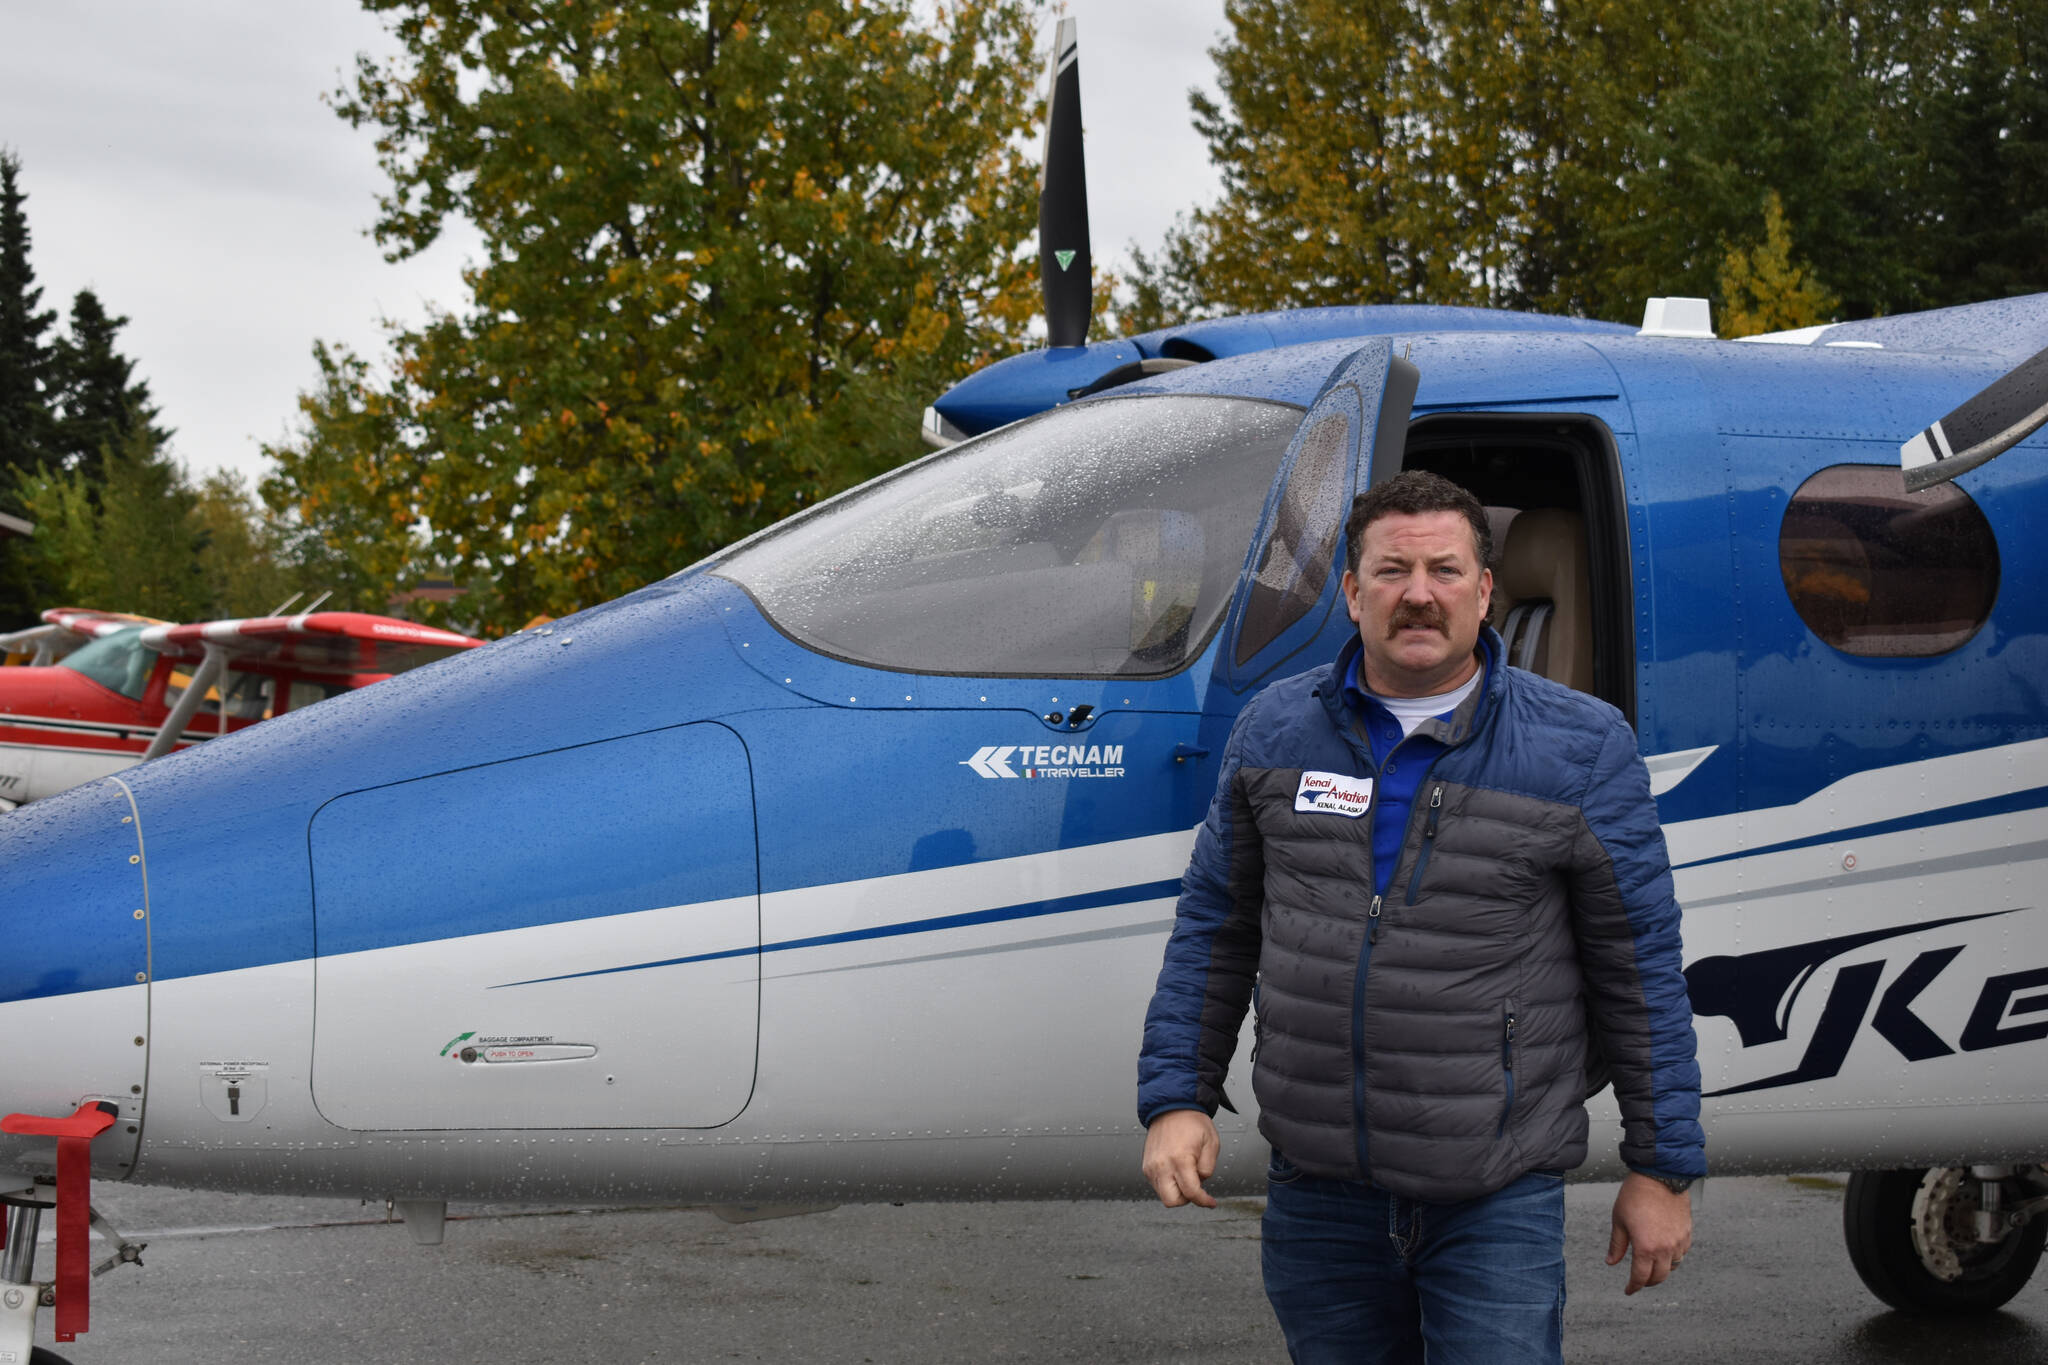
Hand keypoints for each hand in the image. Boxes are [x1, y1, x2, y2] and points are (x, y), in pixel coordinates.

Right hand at [1141, 1109, 1219, 1208]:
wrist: (1170, 1107)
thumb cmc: (1191, 1122)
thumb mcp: (1211, 1142)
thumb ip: (1209, 1167)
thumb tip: (1201, 1181)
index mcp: (1180, 1159)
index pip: (1191, 1193)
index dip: (1203, 1201)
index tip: (1210, 1202)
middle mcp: (1162, 1165)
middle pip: (1172, 1201)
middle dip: (1186, 1199)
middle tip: (1195, 1188)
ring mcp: (1152, 1166)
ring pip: (1163, 1195)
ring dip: (1177, 1192)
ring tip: (1186, 1175)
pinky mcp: (1146, 1166)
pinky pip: (1157, 1185)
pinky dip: (1168, 1184)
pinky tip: (1176, 1171)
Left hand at [1607, 1172, 1692, 1293]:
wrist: (1660, 1176)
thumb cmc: (1636, 1195)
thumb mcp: (1619, 1220)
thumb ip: (1617, 1245)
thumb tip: (1611, 1262)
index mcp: (1645, 1247)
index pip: (1641, 1277)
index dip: (1633, 1286)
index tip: (1629, 1290)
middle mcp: (1665, 1249)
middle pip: (1659, 1277)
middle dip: (1648, 1282)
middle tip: (1639, 1281)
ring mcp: (1678, 1242)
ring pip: (1673, 1267)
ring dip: (1662, 1270)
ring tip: (1652, 1266)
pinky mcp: (1687, 1233)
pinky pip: (1682, 1254)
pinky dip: (1673, 1258)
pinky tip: (1665, 1252)